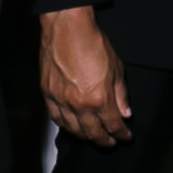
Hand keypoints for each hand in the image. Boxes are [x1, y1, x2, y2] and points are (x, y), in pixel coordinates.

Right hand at [40, 5, 130, 145]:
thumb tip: (125, 112)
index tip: (125, 136)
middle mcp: (78, 104)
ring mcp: (60, 100)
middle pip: (92, 132)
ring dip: (85, 136)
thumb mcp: (116, 69)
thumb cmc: (93, 44)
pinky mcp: (47, 94)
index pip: (112, 125)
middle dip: (104, 140)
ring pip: (72, 129)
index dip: (121, 134)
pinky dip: (65, 126)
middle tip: (111, 143)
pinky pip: (55, 118)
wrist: (67, 30)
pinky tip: (71, 127)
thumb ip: (120, 95)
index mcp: (99, 99)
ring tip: (93, 137)